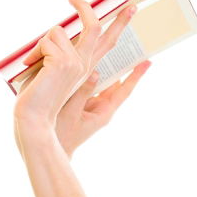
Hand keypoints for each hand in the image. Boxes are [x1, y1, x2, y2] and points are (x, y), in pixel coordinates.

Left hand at [12, 0, 137, 130]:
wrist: (34, 120)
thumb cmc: (40, 100)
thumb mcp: (53, 74)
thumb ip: (60, 56)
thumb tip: (59, 32)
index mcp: (86, 69)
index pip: (106, 42)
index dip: (119, 24)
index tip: (129, 8)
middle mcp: (85, 66)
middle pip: (96, 28)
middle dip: (87, 9)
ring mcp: (77, 64)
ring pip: (59, 31)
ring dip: (42, 44)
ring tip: (35, 64)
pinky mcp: (64, 62)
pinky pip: (46, 40)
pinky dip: (35, 51)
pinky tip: (32, 67)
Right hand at [14, 59, 151, 159]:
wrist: (49, 149)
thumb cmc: (62, 136)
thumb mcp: (72, 113)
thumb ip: (83, 93)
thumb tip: (94, 73)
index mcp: (104, 112)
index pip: (125, 90)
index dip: (136, 76)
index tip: (147, 62)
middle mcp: (100, 107)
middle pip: (115, 83)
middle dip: (120, 65)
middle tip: (128, 46)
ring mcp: (90, 105)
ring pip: (100, 82)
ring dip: (103, 66)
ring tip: (107, 48)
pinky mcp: (79, 103)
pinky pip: (87, 84)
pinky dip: (86, 72)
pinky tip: (83, 59)